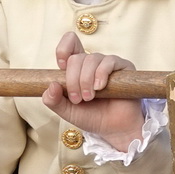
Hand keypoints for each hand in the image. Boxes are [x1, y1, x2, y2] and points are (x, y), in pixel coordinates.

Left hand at [40, 32, 144, 148]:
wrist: (114, 129)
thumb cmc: (92, 117)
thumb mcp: (66, 111)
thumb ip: (53, 100)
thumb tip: (51, 85)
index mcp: (76, 69)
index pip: (70, 44)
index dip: (63, 50)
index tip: (61, 67)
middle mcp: (91, 63)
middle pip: (76, 58)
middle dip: (73, 80)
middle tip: (78, 99)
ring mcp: (107, 64)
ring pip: (91, 59)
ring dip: (86, 80)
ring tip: (89, 97)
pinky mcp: (123, 67)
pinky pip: (109, 62)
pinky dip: (101, 74)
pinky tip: (100, 87)